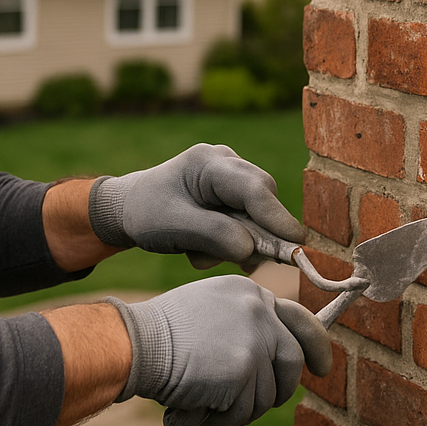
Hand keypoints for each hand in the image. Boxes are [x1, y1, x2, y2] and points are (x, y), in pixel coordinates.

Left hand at [88, 144, 305, 266]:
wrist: (129, 209)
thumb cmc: (147, 214)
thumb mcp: (175, 227)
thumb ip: (215, 235)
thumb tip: (251, 249)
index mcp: (209, 162)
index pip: (254, 189)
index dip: (278, 218)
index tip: (297, 245)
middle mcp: (227, 164)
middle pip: (263, 200)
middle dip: (257, 235)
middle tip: (242, 263)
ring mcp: (231, 179)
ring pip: (258, 215)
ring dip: (238, 242)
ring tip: (201, 253)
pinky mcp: (232, 196)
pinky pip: (248, 221)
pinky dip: (232, 241)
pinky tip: (205, 248)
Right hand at [105, 275, 331, 425]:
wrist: (134, 343)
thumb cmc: (159, 334)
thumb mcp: (208, 312)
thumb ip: (242, 326)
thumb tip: (272, 363)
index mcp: (250, 293)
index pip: (299, 319)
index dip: (315, 347)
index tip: (323, 369)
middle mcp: (259, 311)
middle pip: (291, 363)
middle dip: (276, 392)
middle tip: (251, 406)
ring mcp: (255, 340)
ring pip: (265, 396)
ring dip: (234, 411)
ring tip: (198, 405)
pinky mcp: (245, 371)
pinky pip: (242, 412)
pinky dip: (216, 421)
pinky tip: (188, 412)